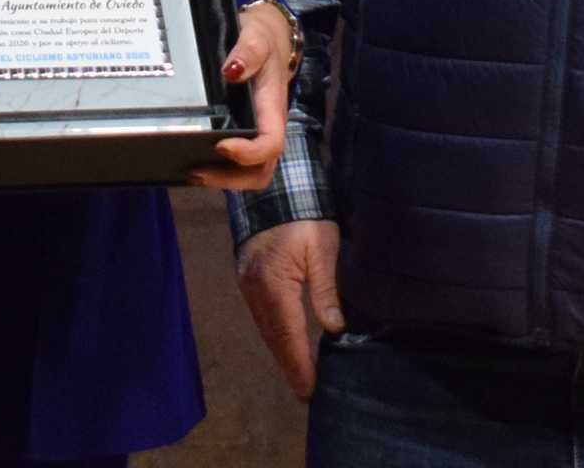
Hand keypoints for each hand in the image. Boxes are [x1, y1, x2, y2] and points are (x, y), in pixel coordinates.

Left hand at [187, 1, 294, 191]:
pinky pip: (238, 166)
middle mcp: (267, 127)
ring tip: (191, 173)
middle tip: (196, 171)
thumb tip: (232, 70)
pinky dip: (218, 172)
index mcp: (272, 108)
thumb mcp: (256, 37)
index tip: (221, 146)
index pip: (270, 143)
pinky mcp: (245, 135)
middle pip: (260, 171)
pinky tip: (192, 163)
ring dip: (223, 181)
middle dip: (230, 179)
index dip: (248, 152)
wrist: (268, 39)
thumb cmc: (262, 40)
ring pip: (250, 174)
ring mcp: (257, 134)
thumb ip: (247, 52)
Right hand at [235, 219, 343, 400]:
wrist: (272, 189)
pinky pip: (263, 318)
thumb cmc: (303, 217)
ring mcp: (248, 287)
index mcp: (274, 285)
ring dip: (282, 353)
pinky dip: (275, 336)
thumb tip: (335, 328)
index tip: (309, 390)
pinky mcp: (248, 281)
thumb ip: (326, 288)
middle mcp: (255, 292)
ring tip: (299, 376)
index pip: (288, 335)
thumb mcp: (322, 247)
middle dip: (290, 366)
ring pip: (266, 330)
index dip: (299, 365)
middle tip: (306, 392)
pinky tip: (287, 344)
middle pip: (274, 338)